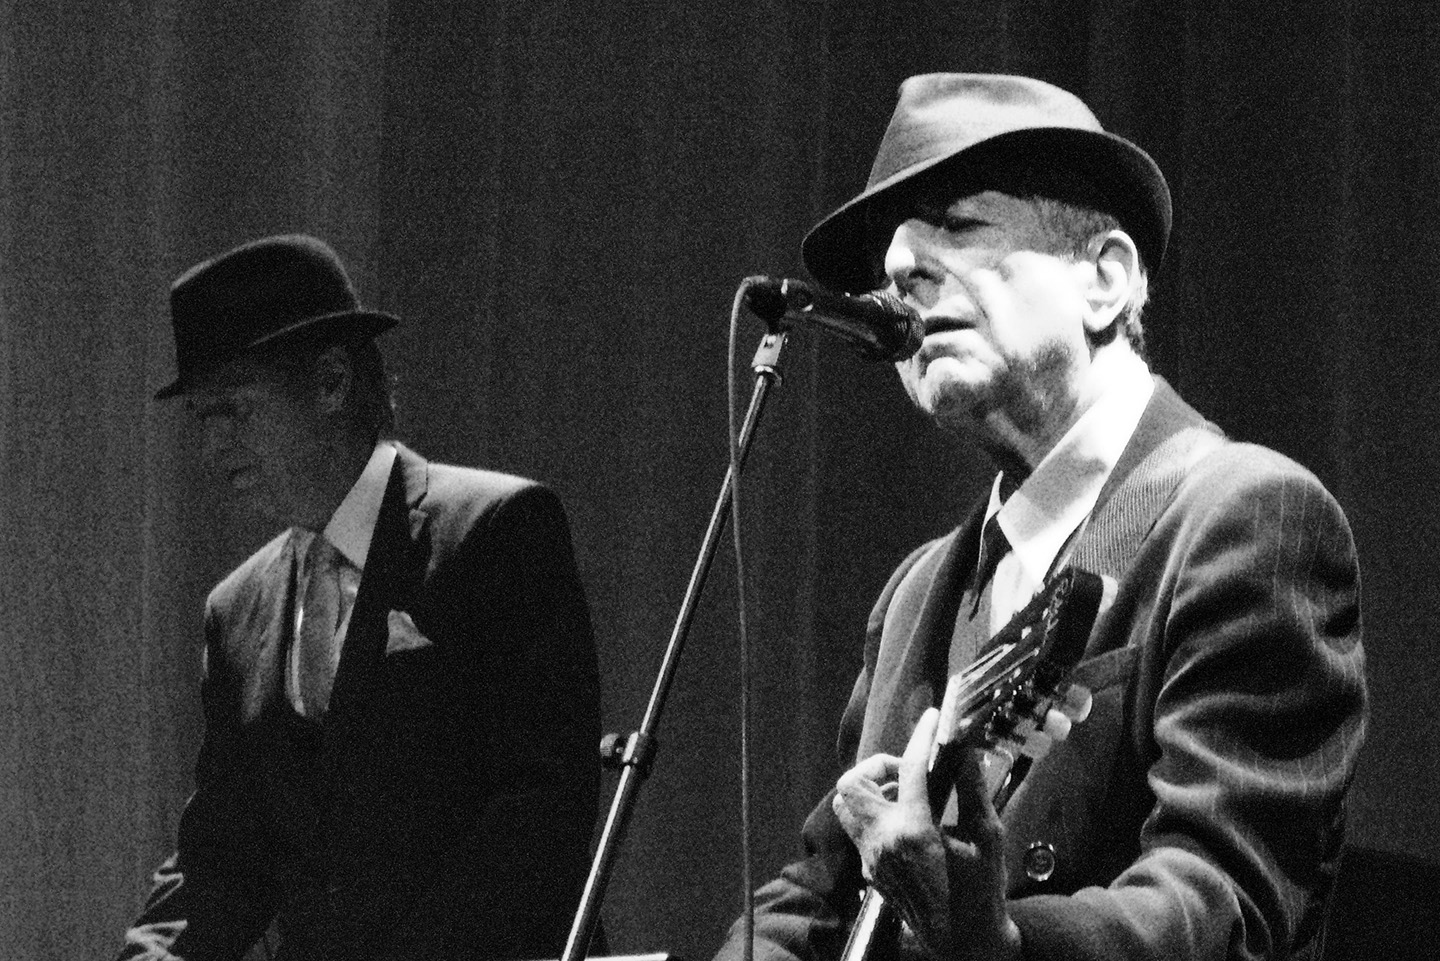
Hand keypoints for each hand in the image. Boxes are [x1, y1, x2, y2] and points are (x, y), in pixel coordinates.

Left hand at [832, 708, 1020, 960]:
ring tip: (903, 793)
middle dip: (877, 766)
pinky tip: (905, 817)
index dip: (921, 736)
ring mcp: (871, 857)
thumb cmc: (981, 891)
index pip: (908, 769)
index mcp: (914, 832)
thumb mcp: (986, 836)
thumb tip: (966, 751)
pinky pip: (857, 827)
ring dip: (869, 789)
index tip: (931, 720)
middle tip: (907, 770)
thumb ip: (974, 790)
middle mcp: (882, 842)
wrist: (963, 941)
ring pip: (845, 805)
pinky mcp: (869, 869)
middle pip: (852, 783)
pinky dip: (874, 812)